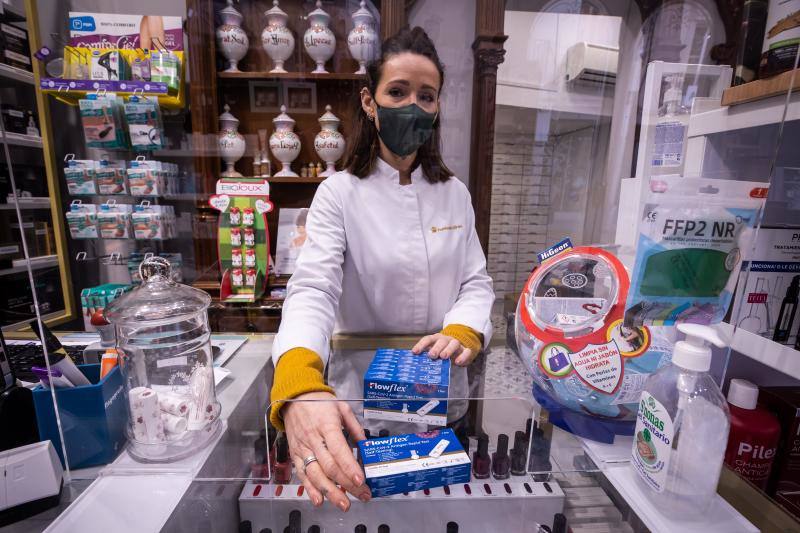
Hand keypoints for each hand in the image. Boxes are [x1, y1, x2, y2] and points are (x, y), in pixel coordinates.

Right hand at [283, 391, 370, 510]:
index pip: (338, 450)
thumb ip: (355, 427)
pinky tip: (320, 501)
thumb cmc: (319, 402)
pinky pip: (302, 475)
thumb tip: (366, 445)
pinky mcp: (295, 455)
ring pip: (316, 475)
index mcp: (327, 426)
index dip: (349, 467)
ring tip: (344, 504)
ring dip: (330, 492)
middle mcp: (313, 440)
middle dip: (346, 485)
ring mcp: (303, 449)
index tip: (360, 480)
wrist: (294, 398)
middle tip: (362, 495)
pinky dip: (310, 490)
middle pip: (330, 467)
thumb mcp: (342, 408)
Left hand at [412, 333, 477, 366]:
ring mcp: (456, 344)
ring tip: (443, 357)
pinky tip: (458, 362)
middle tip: (431, 355)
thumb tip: (415, 363)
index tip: (415, 352)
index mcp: (436, 339)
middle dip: (436, 348)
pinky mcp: (465, 350)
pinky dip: (463, 356)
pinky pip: (466, 351)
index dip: (421, 345)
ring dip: (448, 349)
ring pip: (454, 343)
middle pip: (441, 341)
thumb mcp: (434, 352)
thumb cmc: (443, 351)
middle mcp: (446, 340)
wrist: (459, 348)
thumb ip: (426, 356)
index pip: (428, 339)